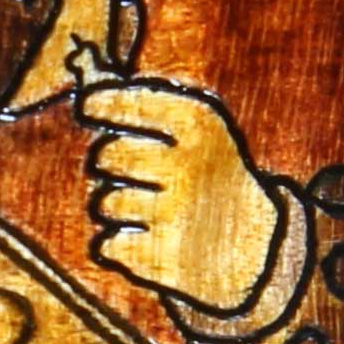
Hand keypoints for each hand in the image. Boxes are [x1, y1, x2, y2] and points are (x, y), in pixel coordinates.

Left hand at [78, 80, 280, 312]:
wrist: (259, 243)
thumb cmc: (210, 173)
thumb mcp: (198, 129)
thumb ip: (144, 104)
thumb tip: (85, 86)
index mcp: (200, 124)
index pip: (129, 103)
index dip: (101, 103)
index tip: (89, 106)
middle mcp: (189, 165)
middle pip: (107, 155)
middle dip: (110, 162)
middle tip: (134, 170)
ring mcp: (177, 213)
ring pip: (106, 202)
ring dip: (117, 208)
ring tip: (150, 209)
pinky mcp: (166, 257)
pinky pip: (109, 244)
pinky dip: (120, 245)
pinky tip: (149, 240)